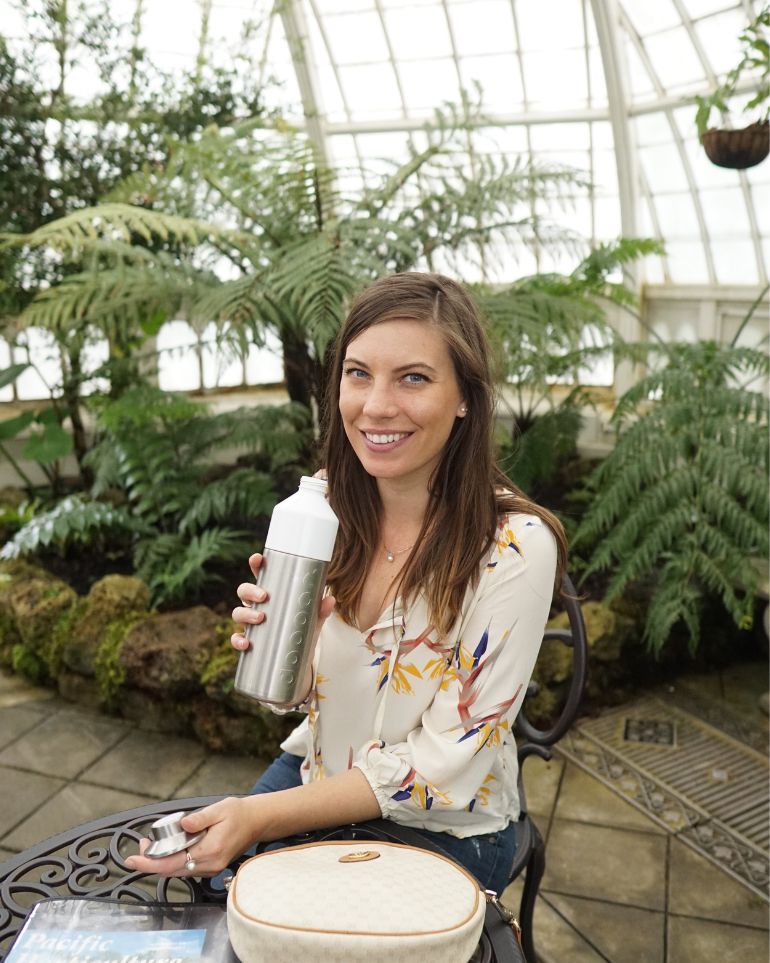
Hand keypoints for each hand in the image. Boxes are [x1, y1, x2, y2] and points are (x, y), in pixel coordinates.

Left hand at [125, 797, 258, 877]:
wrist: (256, 822)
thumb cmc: (239, 813)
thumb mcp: (219, 809)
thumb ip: (200, 818)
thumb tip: (183, 824)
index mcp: (211, 850)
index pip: (173, 863)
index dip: (150, 863)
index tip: (134, 859)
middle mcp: (210, 864)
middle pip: (172, 871)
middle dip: (152, 862)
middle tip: (143, 846)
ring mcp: (211, 868)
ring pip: (178, 872)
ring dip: (162, 862)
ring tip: (153, 846)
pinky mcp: (211, 867)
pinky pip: (187, 869)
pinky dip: (174, 861)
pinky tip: (171, 849)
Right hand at [230, 553, 334, 652]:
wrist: (298, 659)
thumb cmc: (302, 632)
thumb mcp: (313, 620)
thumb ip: (320, 610)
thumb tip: (330, 600)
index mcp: (272, 595)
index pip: (261, 576)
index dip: (256, 565)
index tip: (257, 558)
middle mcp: (258, 607)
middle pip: (244, 591)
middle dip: (250, 591)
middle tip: (264, 596)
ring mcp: (251, 624)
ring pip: (237, 613)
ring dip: (245, 614)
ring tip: (260, 618)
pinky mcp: (249, 642)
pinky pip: (236, 639)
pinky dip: (238, 640)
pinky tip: (246, 643)